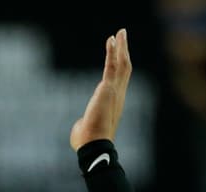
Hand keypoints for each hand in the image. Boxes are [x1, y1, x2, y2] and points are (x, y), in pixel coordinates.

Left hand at [70, 28, 131, 150]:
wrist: (93, 145)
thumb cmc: (87, 141)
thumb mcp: (86, 127)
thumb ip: (85, 121)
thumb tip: (80, 124)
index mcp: (113, 103)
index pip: (118, 80)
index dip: (118, 65)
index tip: (116, 53)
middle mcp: (118, 96)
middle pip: (124, 68)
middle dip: (123, 51)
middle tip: (122, 37)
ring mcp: (115, 91)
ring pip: (122, 64)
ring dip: (122, 47)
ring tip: (120, 32)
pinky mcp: (108, 89)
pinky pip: (112, 66)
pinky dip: (113, 51)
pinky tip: (112, 39)